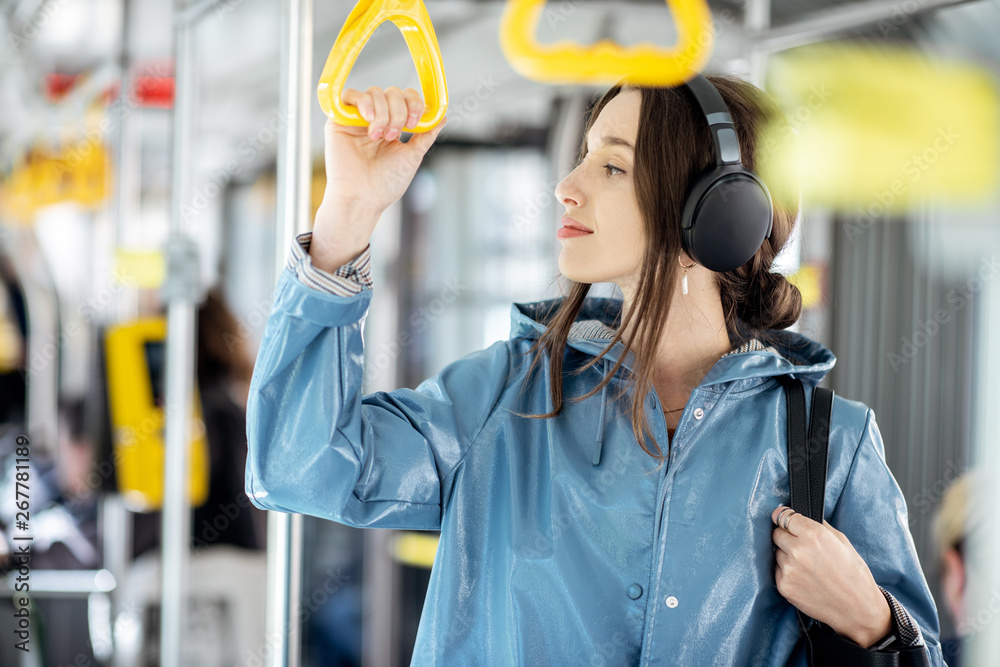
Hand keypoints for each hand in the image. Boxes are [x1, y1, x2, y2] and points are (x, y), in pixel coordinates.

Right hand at [311, 86, 446, 271]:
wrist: (363, 198)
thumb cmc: (385, 184)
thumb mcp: (412, 156)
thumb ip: (425, 135)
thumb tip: (441, 117)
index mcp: (393, 126)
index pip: (405, 99)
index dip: (413, 103)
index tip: (414, 123)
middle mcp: (376, 119)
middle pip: (392, 92)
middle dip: (399, 111)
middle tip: (394, 135)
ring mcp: (357, 119)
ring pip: (374, 92)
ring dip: (383, 113)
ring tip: (379, 136)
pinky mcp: (339, 119)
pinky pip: (350, 95)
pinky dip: (364, 102)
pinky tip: (369, 119)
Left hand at [771, 506, 891, 647]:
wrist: (857, 609)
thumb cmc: (854, 575)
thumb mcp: (842, 542)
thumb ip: (819, 526)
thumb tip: (800, 515)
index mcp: (814, 534)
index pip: (784, 516)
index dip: (784, 517)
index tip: (781, 517)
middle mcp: (798, 550)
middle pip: (776, 534)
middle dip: (785, 537)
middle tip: (800, 546)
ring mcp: (789, 569)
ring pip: (776, 553)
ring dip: (786, 556)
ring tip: (807, 566)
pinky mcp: (784, 586)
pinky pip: (777, 571)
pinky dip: (786, 572)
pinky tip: (804, 578)